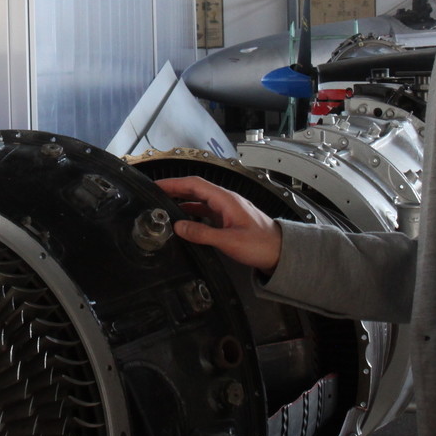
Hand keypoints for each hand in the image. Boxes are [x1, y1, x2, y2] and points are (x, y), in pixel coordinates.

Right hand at [155, 175, 282, 273]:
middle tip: (155, 193)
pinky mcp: (229, 219)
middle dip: (175, 189)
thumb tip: (179, 227)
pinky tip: (184, 219)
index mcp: (226, 199)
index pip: (195, 184)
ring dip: (183, 200)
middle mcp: (226, 200)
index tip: (157, 185)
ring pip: (200, 199)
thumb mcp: (229, 241)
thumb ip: (202, 233)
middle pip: (196, 189)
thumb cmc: (260, 245)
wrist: (281, 252)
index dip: (174, 183)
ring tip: (164, 205)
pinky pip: (207, 210)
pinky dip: (193, 212)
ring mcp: (228, 209)